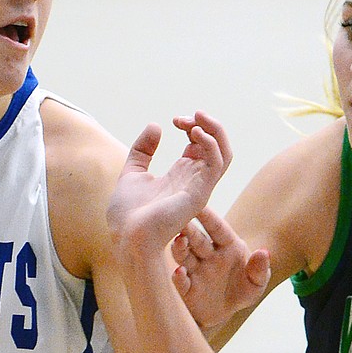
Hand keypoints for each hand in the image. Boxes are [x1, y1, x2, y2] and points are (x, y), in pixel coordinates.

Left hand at [106, 111, 230, 253]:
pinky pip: (217, 164)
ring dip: (215, 130)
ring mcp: (200, 187)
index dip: (193, 127)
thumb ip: (143, 150)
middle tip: (184, 118)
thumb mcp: (132, 172)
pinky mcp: (200, 193)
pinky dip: (210, 144)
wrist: (126, 235)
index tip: (174, 121)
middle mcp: (195, 180)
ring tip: (197, 117)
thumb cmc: (128, 213)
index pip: (201, 145)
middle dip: (206, 125)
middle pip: (217, 147)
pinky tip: (194, 133)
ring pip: (224, 154)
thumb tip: (155, 125)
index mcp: (181, 175)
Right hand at [170, 207, 269, 329]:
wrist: (223, 315)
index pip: (216, 227)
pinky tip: (179, 272)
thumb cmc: (241, 291)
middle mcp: (207, 254)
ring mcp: (194, 269)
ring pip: (184, 255)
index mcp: (226, 245)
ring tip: (178, 241)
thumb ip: (260, 269)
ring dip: (180, 248)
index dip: (208, 216)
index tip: (198, 202)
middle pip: (197, 238)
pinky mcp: (185, 288)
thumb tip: (264, 253)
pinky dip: (179, 276)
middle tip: (180, 218)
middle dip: (188, 228)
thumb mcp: (256, 284)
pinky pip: (181, 280)